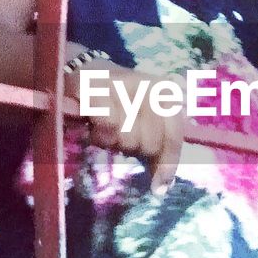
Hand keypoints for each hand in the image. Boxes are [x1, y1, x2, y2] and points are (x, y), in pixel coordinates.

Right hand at [65, 63, 187, 193]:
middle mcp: (150, 86)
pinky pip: (107, 126)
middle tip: (120, 135)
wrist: (83, 70)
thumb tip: (161, 187)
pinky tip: (92, 125)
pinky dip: (98, 133)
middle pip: (150, 144)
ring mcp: (125, 83)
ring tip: (104, 128)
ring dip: (113, 141)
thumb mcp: (143, 121)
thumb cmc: (116, 103)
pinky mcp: (98, 86)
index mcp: (166, 94)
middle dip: (133, 147)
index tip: (159, 186)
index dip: (168, 163)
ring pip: (127, 138)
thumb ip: (157, 149)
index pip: (174, 135)